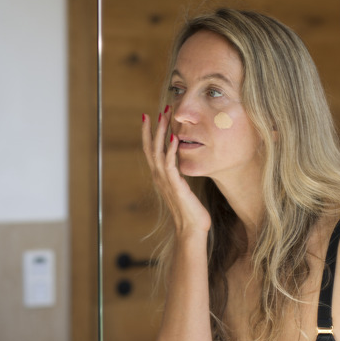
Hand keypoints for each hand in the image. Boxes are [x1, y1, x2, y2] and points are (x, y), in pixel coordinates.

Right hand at [142, 108, 210, 235]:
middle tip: (156, 111)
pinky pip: (170, 164)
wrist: (190, 230)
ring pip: (158, 152)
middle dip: (153, 128)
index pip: (151, 150)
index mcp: (160, 176)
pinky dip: (171, 149)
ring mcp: (165, 181)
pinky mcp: (175, 185)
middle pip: (150, 147)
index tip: (151, 117)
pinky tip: (175, 137)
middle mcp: (159, 177)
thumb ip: (180, 176)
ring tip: (163, 116)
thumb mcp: (183, 188)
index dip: (149, 134)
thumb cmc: (190, 211)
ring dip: (160, 133)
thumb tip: (182, 165)